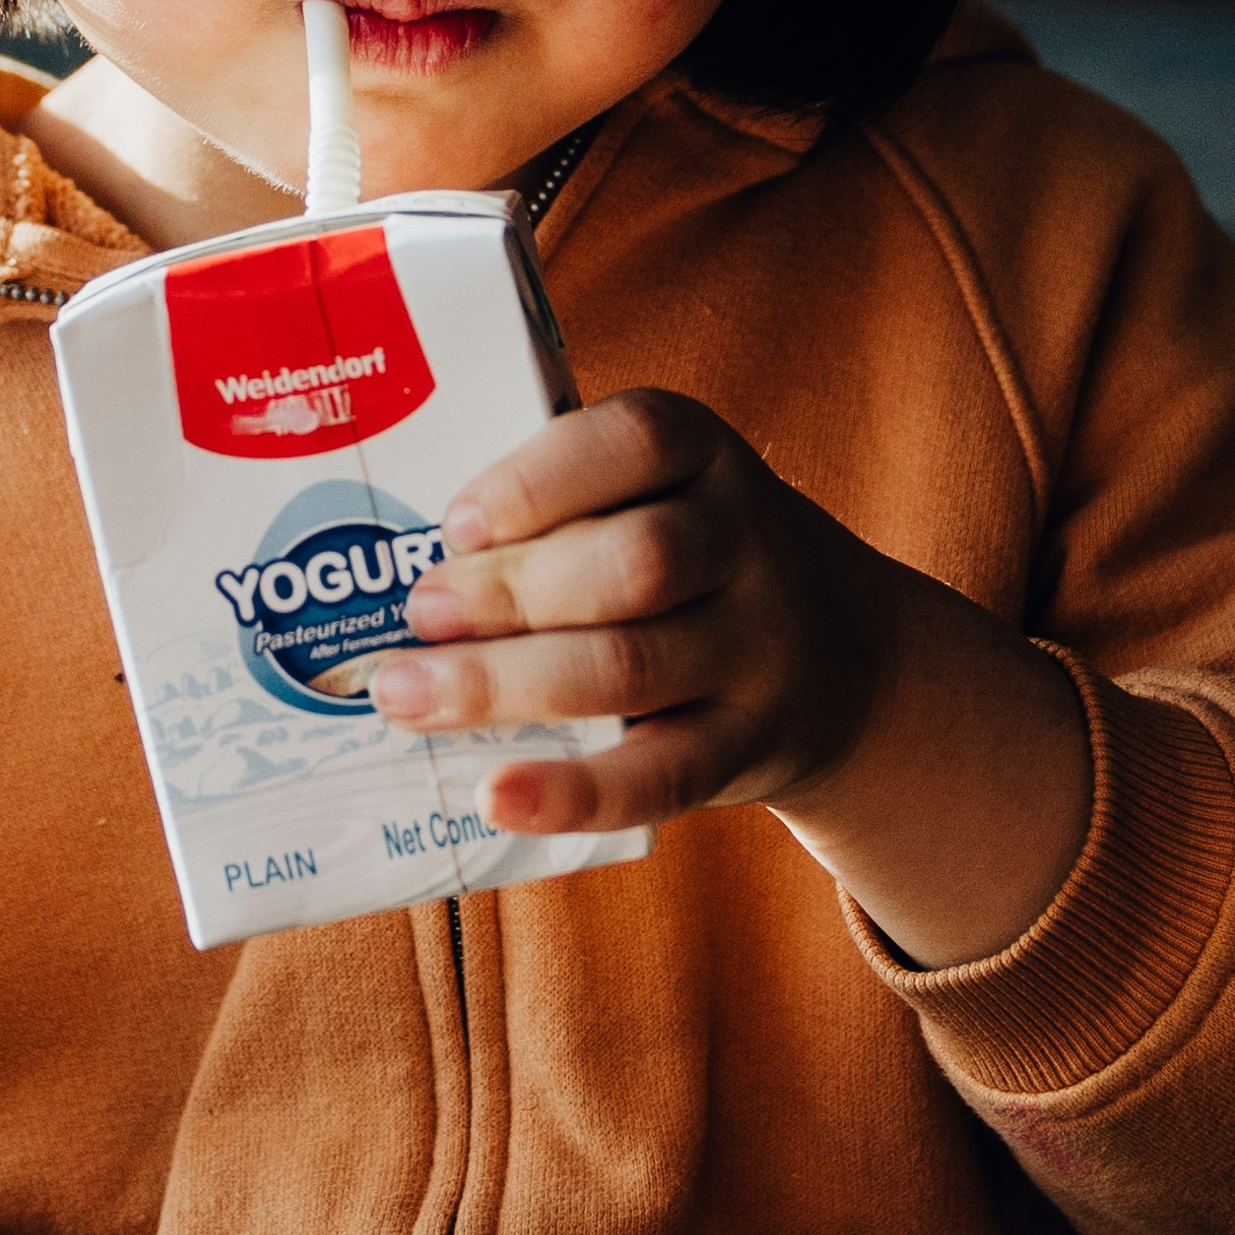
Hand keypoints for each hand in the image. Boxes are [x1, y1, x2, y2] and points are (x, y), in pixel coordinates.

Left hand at [370, 389, 1091, 966]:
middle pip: (636, 562)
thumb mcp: (666, 495)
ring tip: (406, 696)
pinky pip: (662, 775)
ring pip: (633, 667)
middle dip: (509, 591)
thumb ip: (561, 506)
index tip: (454, 523)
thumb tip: (380, 553)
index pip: (638, 439)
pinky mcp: (750, 748)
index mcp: (709, 458)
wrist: (854, 663)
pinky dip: (574, 791)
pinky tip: (494, 794)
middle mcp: (749, 544)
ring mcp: (758, 651)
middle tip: (415, 616)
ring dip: (506, 684)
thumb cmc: (695, 565)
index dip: (540, 479)